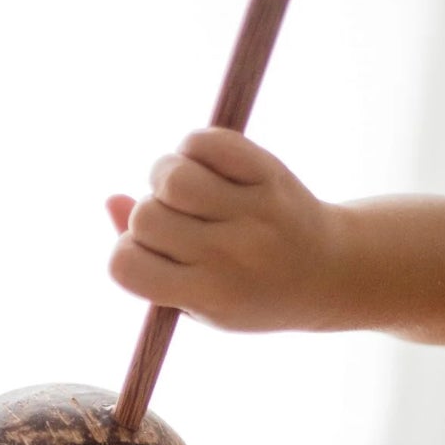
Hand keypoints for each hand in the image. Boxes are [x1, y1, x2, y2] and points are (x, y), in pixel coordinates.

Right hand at [107, 128, 339, 331]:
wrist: (332, 273)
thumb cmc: (252, 293)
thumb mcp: (199, 302)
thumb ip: (149, 264)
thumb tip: (112, 200)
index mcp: (207, 294)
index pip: (126, 264)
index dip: (128, 253)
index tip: (151, 255)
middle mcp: (229, 254)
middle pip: (146, 217)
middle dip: (150, 216)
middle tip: (180, 224)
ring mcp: (252, 212)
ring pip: (171, 176)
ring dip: (167, 177)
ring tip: (188, 190)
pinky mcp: (268, 174)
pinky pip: (205, 142)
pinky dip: (195, 148)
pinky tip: (208, 167)